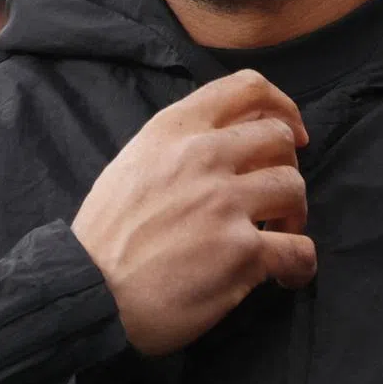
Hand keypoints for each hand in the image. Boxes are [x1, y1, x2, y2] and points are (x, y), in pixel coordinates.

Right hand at [71, 70, 315, 355]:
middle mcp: (203, 156)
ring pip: (295, 188)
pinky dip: (300, 263)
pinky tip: (287, 274)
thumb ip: (181, 143)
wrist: (83, 296)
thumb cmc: (105, 236)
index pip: (248, 87)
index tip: (292, 133)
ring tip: (277, 235)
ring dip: (294, 214)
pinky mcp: (241, 250)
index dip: (283, 107)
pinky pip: (298, 248)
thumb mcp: (134, 162)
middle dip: (286, 167)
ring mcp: (225, 202)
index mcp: (176, 129)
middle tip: (274, 198)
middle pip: (280, 138)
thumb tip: (233, 137)